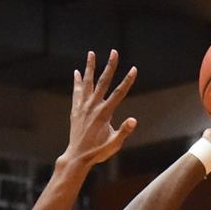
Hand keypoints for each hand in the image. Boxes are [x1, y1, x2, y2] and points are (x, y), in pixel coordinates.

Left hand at [60, 51, 136, 168]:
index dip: (128, 81)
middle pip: (103, 82)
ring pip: (88, 83)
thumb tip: (134, 120)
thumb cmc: (97, 152)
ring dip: (90, 67)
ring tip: (91, 53)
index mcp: (104, 114)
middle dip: (110, 66)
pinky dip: (78, 82)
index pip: (119, 93)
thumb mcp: (114, 144)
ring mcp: (83, 107)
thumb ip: (124, 132)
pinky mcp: (76, 110)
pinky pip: (77, 92)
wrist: (77, 157)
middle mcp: (93, 107)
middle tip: (114, 52)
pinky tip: (77, 72)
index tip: (134, 69)